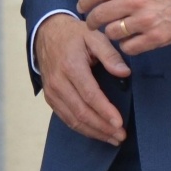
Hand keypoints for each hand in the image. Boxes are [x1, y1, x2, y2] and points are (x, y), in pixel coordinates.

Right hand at [34, 14, 128, 144]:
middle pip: (81, 112)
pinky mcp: (49, 97)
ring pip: (72, 119)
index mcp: (71, 66)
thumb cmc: (74, 36)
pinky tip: (96, 132)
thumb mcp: (94, 36)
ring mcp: (51, 91)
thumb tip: (124, 73)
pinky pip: (65, 117)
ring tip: (112, 138)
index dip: (105, 111)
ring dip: (93, 132)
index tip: (120, 123)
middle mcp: (58, 82)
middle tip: (121, 136)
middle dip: (102, 127)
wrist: (47, 33)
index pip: (89, 95)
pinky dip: (81, 128)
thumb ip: (110, 54)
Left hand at [79, 0, 170, 54]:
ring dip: (111, 33)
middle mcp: (135, 0)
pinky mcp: (154, 37)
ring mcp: (145, 20)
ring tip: (116, 30)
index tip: (81, 7)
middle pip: (99, 15)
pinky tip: (130, 40)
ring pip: (112, 32)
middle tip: (91, 24)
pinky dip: (126, 45)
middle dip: (91, 21)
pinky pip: (128, 47)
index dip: (84, 1)